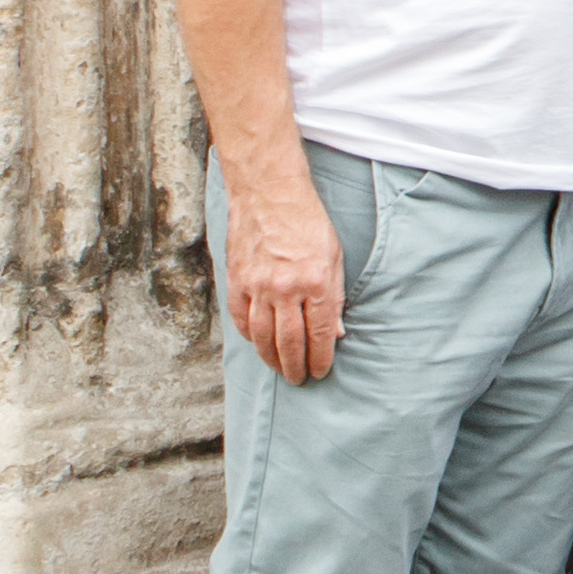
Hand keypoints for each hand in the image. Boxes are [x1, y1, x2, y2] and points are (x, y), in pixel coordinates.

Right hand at [222, 181, 344, 383]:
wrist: (269, 193)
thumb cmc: (308, 222)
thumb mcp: (335, 256)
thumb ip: (335, 296)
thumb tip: (336, 333)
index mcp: (316, 282)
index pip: (320, 334)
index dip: (321, 359)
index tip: (320, 372)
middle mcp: (285, 288)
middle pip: (290, 343)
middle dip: (296, 367)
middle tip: (300, 379)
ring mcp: (257, 286)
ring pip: (262, 337)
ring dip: (271, 359)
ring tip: (280, 370)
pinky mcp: (237, 281)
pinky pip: (241, 319)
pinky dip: (250, 337)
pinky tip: (258, 344)